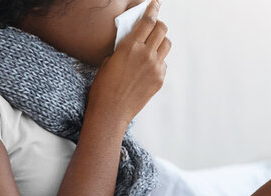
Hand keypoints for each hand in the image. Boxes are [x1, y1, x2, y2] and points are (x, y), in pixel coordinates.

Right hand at [86, 0, 171, 128]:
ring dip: (161, 41)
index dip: (153, 10)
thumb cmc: (104, 85)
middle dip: (159, 24)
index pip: (147, 22)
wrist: (112, 110)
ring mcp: (156, 67)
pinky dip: (158, 60)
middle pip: (162, 30)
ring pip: (166, 45)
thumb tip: (135, 41)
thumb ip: (126, 47)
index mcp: (131, 46)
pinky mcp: (160, 79)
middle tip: (155, 25)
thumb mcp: (110, 59)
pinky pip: (163, 63)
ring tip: (153, 44)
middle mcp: (146, 55)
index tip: (156, 3)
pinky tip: (148, 66)